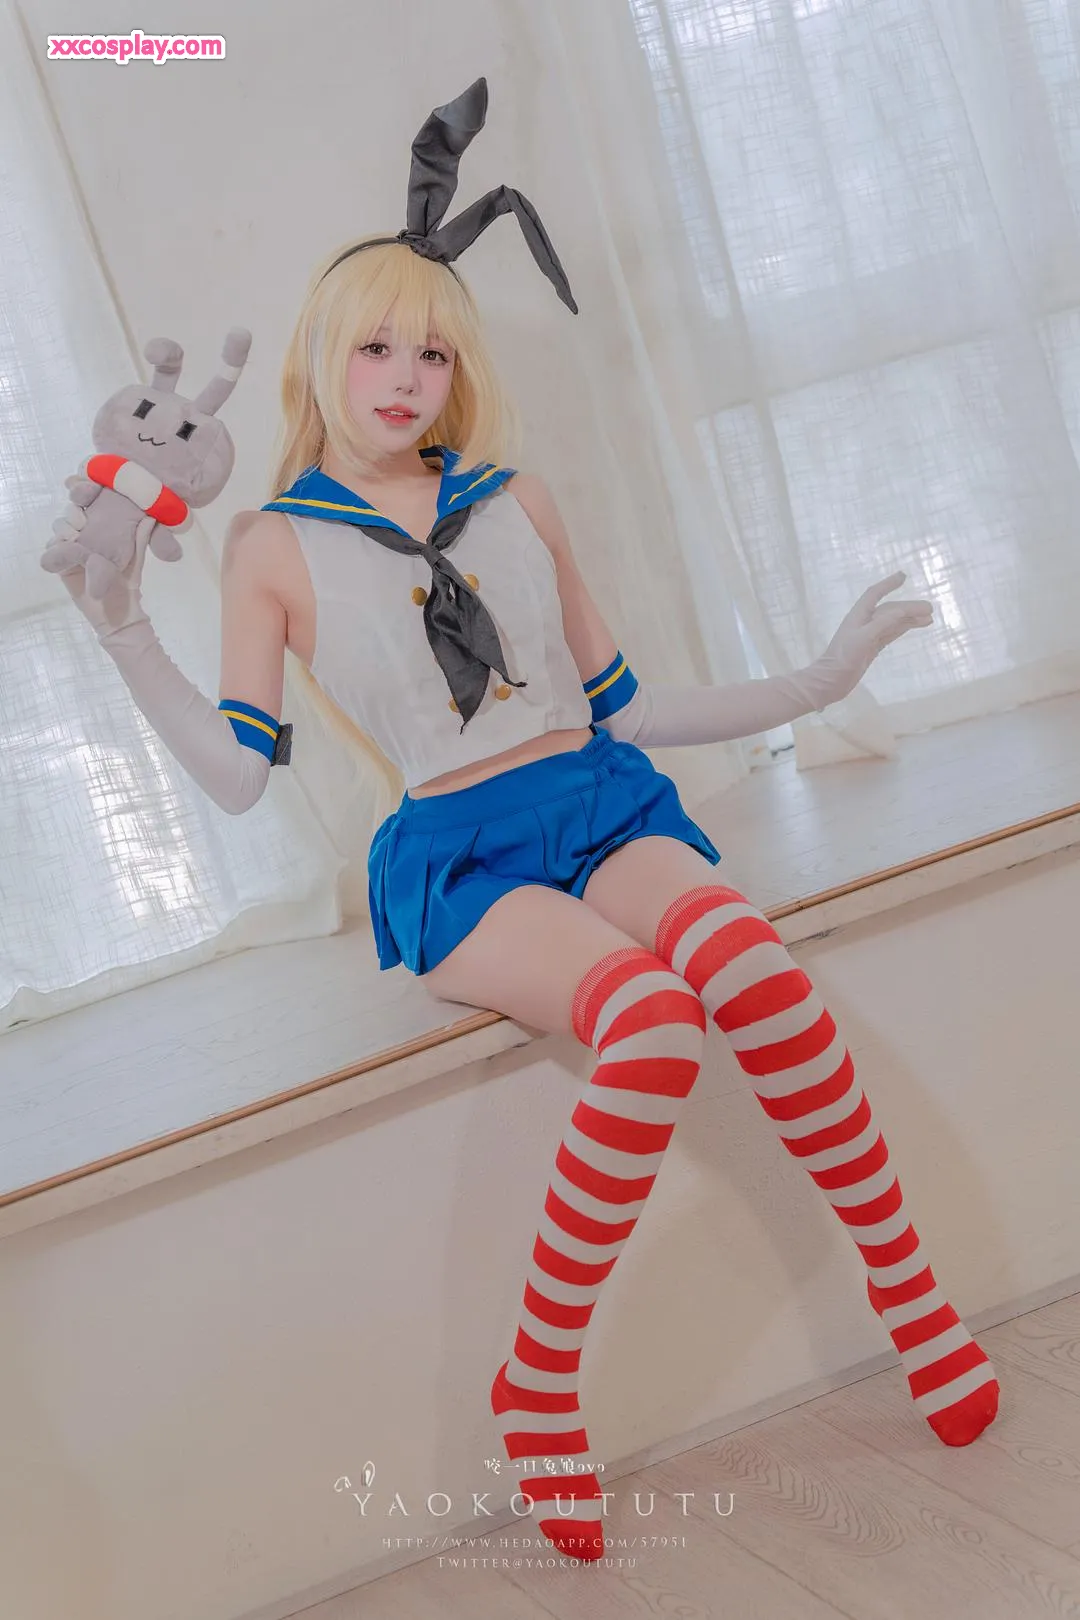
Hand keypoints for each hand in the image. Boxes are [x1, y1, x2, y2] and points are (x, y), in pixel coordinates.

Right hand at [40, 475, 154, 639]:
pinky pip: (51, 548)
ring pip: (59, 527)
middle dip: (74, 512)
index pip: (89, 504)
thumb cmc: (129, 583)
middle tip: (82, 521)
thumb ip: (141, 538)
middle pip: (71, 512)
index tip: (86, 490)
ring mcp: (71, 548)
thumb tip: (150, 516)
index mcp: (102, 530)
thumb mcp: (135, 559)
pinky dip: (55, 546)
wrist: (118, 613)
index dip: (84, 491)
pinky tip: (65, 548)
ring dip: (64, 527)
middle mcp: (85, 535)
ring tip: (75, 536)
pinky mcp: (60, 564)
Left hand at [802, 570, 934, 709]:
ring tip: (930, 618)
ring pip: (893, 622)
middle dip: (909, 607)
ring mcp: (868, 636)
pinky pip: (891, 634)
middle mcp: (863, 623)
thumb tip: (901, 611)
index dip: (888, 584)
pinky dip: (903, 629)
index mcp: (858, 616)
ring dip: (910, 619)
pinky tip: (915, 626)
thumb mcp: (863, 638)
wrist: (830, 681)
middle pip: (890, 610)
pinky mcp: (871, 648)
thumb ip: (882, 623)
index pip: (874, 594)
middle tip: (930, 608)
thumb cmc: (842, 658)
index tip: (903, 576)